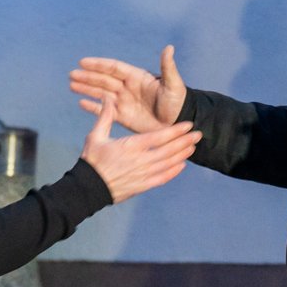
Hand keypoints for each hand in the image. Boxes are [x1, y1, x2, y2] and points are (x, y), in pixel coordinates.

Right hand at [70, 45, 186, 133]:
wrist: (177, 124)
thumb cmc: (178, 102)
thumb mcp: (174, 84)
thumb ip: (168, 67)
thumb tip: (169, 48)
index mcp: (137, 77)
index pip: (114, 68)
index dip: (99, 65)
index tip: (83, 62)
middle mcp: (128, 88)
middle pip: (104, 80)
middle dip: (88, 77)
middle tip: (72, 74)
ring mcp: (124, 102)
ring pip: (101, 93)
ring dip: (87, 89)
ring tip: (71, 85)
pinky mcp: (123, 117)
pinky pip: (105, 111)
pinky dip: (93, 107)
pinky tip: (81, 103)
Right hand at [79, 95, 198, 202]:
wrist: (88, 188)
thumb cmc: (92, 161)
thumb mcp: (95, 136)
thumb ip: (104, 117)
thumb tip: (108, 98)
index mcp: (130, 146)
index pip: (159, 137)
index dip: (175, 131)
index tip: (188, 125)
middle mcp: (140, 160)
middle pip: (168, 150)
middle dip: (185, 141)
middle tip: (198, 135)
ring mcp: (143, 174)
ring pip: (168, 164)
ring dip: (182, 155)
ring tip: (193, 147)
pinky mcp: (142, 186)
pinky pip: (162, 178)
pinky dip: (173, 172)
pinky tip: (182, 165)